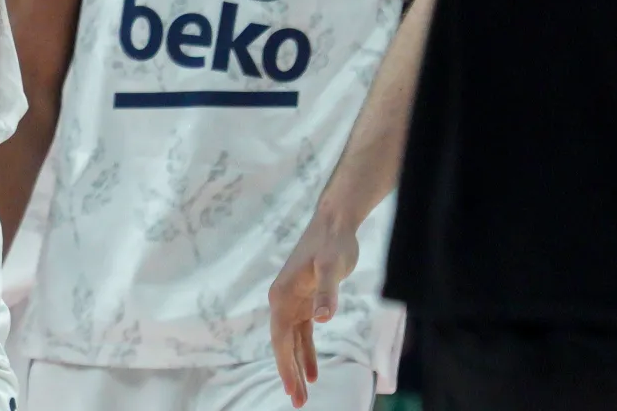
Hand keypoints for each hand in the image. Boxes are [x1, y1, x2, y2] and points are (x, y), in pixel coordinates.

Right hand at [268, 215, 360, 407]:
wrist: (335, 223)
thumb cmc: (332, 243)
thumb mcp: (332, 267)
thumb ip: (328, 293)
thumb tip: (323, 319)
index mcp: (281, 296)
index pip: (281, 339)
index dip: (285, 365)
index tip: (292, 389)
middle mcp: (282, 302)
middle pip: (284, 345)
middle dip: (289, 373)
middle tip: (298, 402)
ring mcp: (294, 302)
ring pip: (293, 342)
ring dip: (298, 366)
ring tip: (304, 394)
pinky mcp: (307, 301)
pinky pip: (304, 334)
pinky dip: (307, 352)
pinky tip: (314, 371)